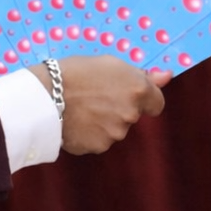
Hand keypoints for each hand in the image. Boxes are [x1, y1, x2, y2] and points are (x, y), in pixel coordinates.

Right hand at [32, 55, 171, 154]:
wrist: (44, 96)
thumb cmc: (73, 71)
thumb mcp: (107, 63)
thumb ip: (139, 74)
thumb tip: (166, 76)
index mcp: (137, 90)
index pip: (156, 102)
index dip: (142, 98)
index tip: (126, 94)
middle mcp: (131, 114)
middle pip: (132, 115)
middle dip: (118, 108)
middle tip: (93, 95)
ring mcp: (115, 133)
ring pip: (114, 128)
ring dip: (102, 121)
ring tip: (79, 107)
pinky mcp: (98, 147)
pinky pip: (97, 140)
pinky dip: (89, 132)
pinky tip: (74, 121)